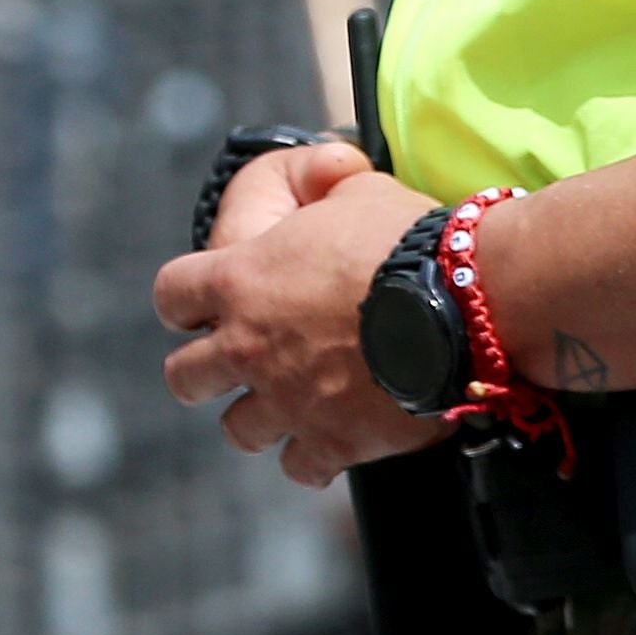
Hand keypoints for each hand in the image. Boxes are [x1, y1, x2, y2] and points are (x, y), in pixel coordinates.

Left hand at [155, 150, 451, 486]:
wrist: (463, 306)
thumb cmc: (405, 241)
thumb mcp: (357, 189)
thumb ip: (324, 187)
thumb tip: (328, 167)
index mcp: (240, 280)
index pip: (172, 294)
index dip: (185, 299)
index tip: (203, 304)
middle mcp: (249, 346)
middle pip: (184, 376)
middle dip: (205, 370)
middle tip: (238, 361)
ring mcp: (287, 401)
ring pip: (237, 430)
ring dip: (258, 416)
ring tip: (288, 402)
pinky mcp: (334, 442)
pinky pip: (301, 467)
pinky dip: (313, 457)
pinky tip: (331, 440)